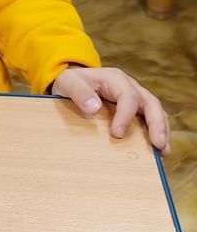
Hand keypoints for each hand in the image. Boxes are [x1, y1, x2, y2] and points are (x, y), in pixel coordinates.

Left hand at [52, 66, 169, 155]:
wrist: (73, 82)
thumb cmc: (71, 82)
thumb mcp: (68, 82)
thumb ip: (79, 92)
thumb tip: (94, 108)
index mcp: (115, 79)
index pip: (128, 96)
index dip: (125, 115)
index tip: (117, 134)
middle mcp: (130, 88)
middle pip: (150, 103)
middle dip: (157, 124)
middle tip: (159, 144)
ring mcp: (135, 99)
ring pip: (155, 112)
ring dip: (162, 131)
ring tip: (164, 152)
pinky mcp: (135, 111)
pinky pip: (150, 121)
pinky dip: (156, 134)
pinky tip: (157, 152)